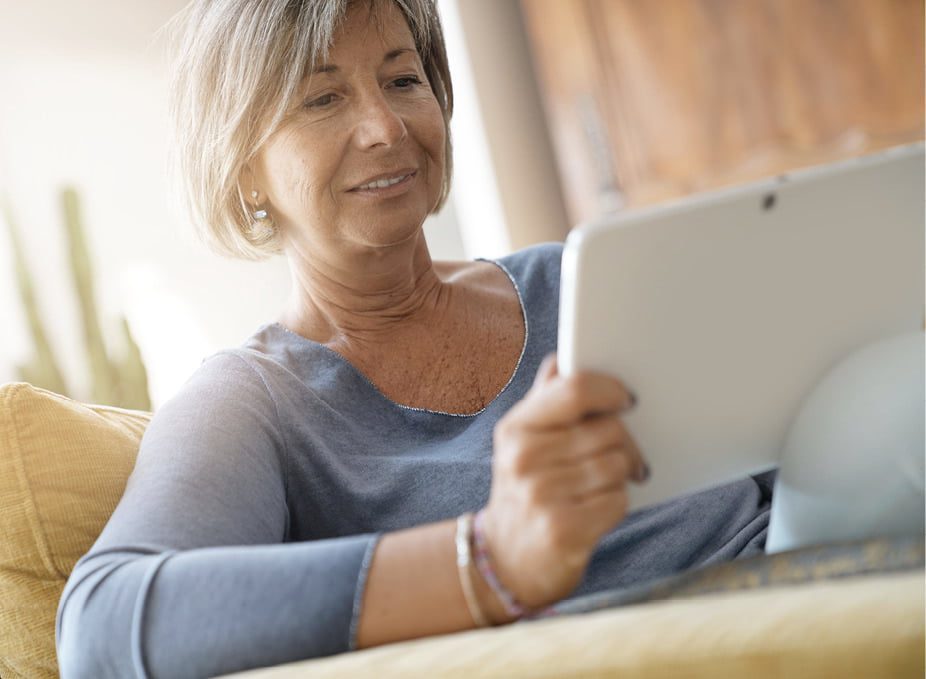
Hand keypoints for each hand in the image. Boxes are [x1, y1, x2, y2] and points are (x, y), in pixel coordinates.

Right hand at [481, 353, 646, 610]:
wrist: (507, 559)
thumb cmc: (526, 488)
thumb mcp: (523, 440)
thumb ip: (546, 399)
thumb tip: (563, 359)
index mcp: (516, 427)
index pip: (576, 389)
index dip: (611, 389)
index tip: (627, 400)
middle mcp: (523, 458)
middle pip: (610, 429)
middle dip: (626, 442)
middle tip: (626, 454)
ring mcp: (541, 496)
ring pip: (618, 465)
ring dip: (621, 475)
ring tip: (606, 483)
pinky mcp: (563, 531)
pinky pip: (618, 501)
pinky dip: (617, 504)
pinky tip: (598, 509)